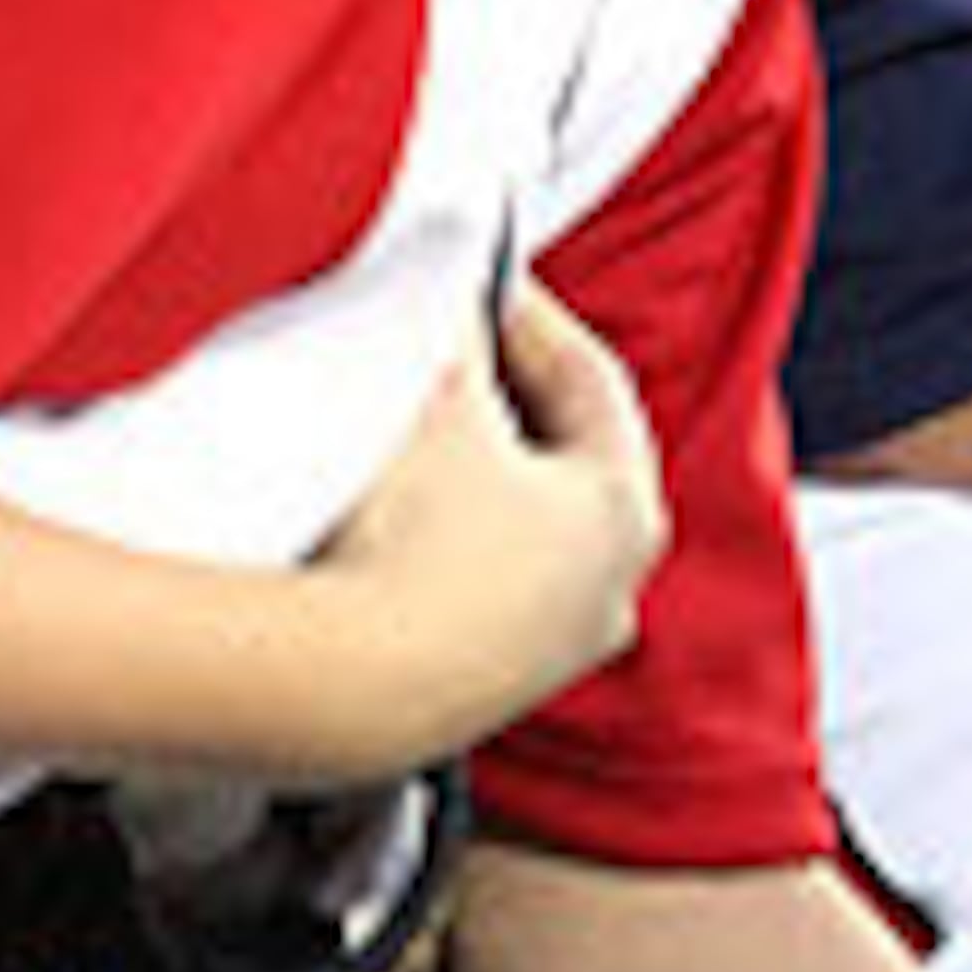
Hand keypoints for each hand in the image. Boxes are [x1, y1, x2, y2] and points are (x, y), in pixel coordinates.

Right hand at [306, 273, 664, 745]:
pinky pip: (474, 587)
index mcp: (627, 512)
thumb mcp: (440, 399)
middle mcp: (608, 590)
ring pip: (518, 527)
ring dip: (471, 475)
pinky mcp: (485, 691)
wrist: (344, 684)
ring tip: (407, 431)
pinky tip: (388, 520)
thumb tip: (457, 279)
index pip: (592, 380)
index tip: (484, 287)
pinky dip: (442, 542)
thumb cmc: (412, 545)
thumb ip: (462, 327)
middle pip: (564, 458)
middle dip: (505, 396)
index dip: (532, 319)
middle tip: (451, 349)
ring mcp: (549, 650)